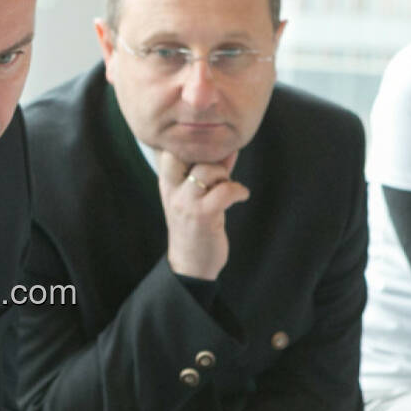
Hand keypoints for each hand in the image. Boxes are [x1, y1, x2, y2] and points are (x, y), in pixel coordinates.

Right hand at [157, 149, 248, 279]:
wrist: (190, 264)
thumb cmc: (196, 228)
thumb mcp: (197, 197)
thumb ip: (211, 172)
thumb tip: (229, 148)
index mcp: (167, 184)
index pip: (172, 150)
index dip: (193, 145)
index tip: (211, 152)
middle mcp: (172, 190)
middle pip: (186, 153)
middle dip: (209, 156)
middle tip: (220, 171)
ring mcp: (186, 203)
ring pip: (207, 170)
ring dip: (225, 175)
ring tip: (230, 187)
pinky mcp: (203, 215)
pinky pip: (225, 190)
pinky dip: (239, 190)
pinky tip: (242, 196)